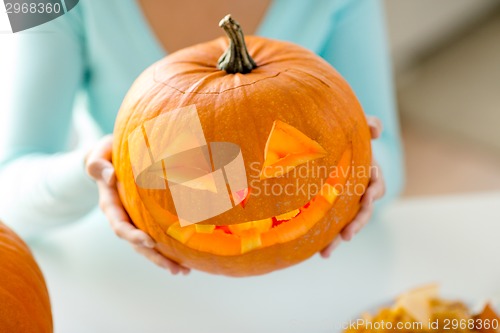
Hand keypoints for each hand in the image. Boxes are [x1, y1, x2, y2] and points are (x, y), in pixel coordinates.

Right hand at [85, 135, 189, 274]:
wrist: (108, 159)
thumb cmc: (105, 154)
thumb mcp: (98, 154)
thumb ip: (98, 164)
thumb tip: (110, 176)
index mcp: (110, 203)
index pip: (120, 224)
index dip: (133, 235)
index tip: (149, 241)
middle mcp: (121, 216)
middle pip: (136, 243)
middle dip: (154, 256)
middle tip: (174, 268)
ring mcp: (132, 220)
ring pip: (146, 246)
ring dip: (163, 260)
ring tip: (182, 272)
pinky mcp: (143, 219)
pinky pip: (154, 237)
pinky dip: (168, 249)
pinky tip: (185, 260)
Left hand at [320, 117, 385, 257]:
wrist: (327, 144)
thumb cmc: (346, 135)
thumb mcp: (357, 127)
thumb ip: (368, 124)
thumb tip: (376, 129)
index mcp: (369, 174)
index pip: (377, 185)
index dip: (374, 191)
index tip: (367, 196)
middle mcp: (360, 192)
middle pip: (363, 211)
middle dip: (357, 223)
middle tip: (348, 234)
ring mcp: (346, 203)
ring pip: (347, 223)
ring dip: (338, 238)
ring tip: (327, 252)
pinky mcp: (332, 209)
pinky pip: (331, 226)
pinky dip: (327, 239)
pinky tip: (319, 253)